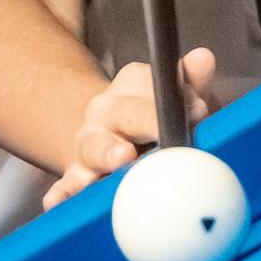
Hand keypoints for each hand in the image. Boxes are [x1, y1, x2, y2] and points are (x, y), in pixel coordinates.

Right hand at [43, 48, 216, 208]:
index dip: (177, 95)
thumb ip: (187, 81)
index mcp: (130, 87)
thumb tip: (203, 58)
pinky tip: (57, 201)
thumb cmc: (146, 117)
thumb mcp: (167, 95)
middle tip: (161, 129)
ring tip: (123, 158)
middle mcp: (105, 110)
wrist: (102, 135)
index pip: (151, 83)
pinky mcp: (77, 174)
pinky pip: (69, 184)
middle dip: (145, 120)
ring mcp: (88, 142)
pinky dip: (63, 193)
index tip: (200, 108)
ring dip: (109, 153)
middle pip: (127, 113)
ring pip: (96, 147)